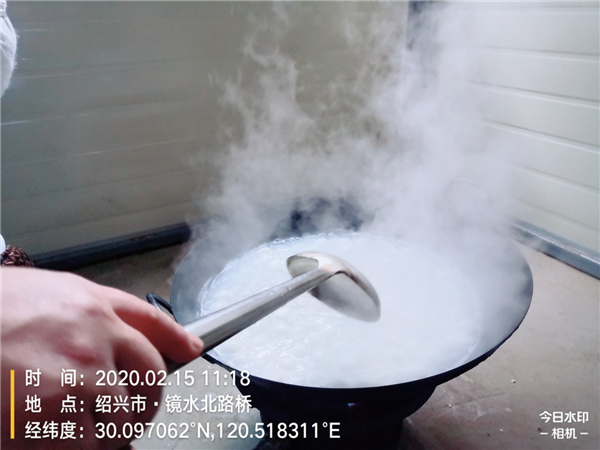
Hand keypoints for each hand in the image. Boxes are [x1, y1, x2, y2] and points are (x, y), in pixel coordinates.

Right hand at [1, 267, 202, 448]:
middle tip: (117, 410)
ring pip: (116, 430)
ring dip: (104, 435)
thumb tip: (188, 341)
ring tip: (75, 424)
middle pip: (146, 392)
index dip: (168, 361)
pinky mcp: (40, 426)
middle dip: (137, 407)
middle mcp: (90, 350)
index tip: (179, 365)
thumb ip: (128, 313)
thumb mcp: (66, 291)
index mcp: (97, 316)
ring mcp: (67, 389)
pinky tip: (50, 434)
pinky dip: (76, 448)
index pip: (157, 344)